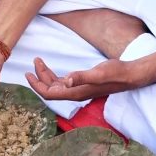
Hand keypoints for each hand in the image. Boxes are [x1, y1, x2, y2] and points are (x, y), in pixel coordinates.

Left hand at [26, 58, 142, 100]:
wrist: (128, 76)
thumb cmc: (115, 74)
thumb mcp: (98, 73)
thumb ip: (81, 77)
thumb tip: (66, 80)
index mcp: (74, 93)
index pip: (49, 93)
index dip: (36, 85)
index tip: (27, 74)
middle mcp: (74, 94)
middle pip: (49, 89)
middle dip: (38, 77)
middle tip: (34, 62)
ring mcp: (77, 90)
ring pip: (55, 86)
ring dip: (45, 75)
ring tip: (38, 61)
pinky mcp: (81, 85)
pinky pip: (62, 83)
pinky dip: (53, 76)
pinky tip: (50, 69)